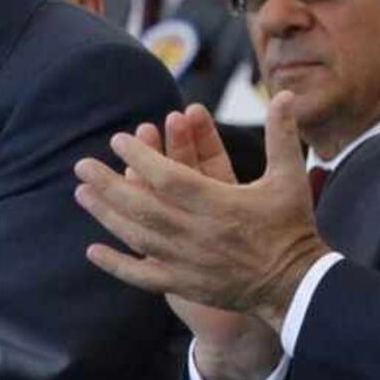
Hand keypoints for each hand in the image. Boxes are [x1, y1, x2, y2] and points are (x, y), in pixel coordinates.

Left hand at [74, 91, 329, 330]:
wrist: (297, 286)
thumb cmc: (291, 227)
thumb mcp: (290, 177)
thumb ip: (282, 134)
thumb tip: (284, 94)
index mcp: (219, 203)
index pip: (169, 177)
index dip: (141, 158)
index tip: (119, 140)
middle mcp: (198, 232)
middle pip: (143, 206)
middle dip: (109, 184)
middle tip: (82, 165)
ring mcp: (188, 262)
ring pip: (138, 237)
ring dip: (106, 214)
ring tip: (82, 193)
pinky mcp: (185, 285)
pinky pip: (143, 276)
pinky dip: (116, 265)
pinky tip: (92, 251)